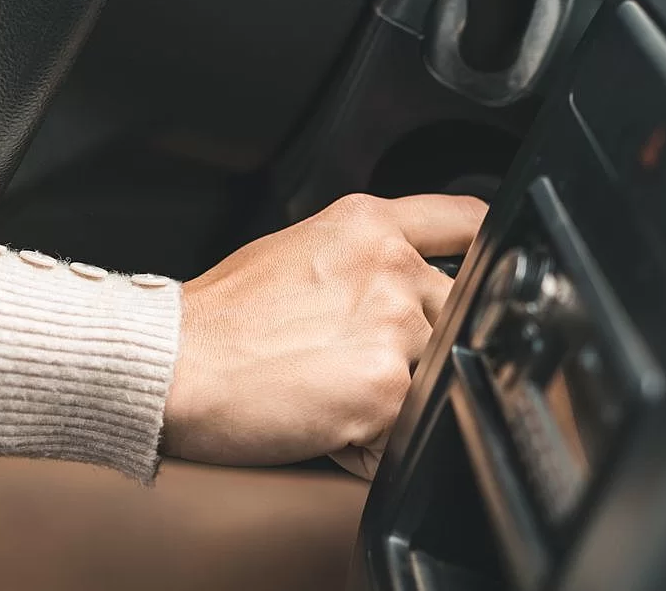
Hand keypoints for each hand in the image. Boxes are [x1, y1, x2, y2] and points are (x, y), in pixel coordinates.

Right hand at [162, 192, 486, 474]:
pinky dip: (376, 445)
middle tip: (346, 363)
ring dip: (395, 398)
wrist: (173, 364)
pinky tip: (328, 427)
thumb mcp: (295, 249)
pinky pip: (408, 430)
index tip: (493, 268)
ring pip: (433, 374)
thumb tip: (400, 281)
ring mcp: (392, 324)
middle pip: (453, 313)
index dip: (487, 249)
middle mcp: (388, 264)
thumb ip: (362, 257)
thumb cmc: (218, 320)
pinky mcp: (386, 388)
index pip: (467, 221)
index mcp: (367, 224)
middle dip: (416, 347)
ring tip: (330, 394)